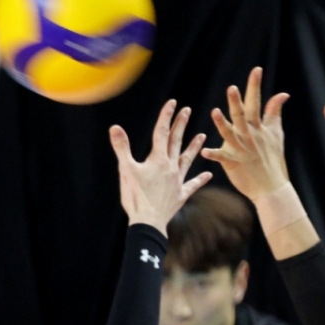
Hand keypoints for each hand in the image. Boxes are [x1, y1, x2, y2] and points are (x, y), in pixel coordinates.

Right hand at [110, 100, 209, 231]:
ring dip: (194, 147)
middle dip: (180, 125)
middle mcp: (171, 167)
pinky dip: (200, 180)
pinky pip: (192, 185)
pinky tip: (209, 175)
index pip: (162, 132)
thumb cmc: (136, 197)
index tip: (172, 102)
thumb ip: (122, 148)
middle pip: (176, 142)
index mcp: (158, 159)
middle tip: (187, 111)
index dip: (166, 116)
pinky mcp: (180, 195)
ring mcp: (177, 181)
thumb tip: (115, 128)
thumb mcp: (126, 170)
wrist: (148, 222)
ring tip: (202, 135)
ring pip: (187, 159)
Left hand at [201, 68, 289, 201]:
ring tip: (215, 112)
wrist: (271, 187)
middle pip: (241, 116)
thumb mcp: (276, 133)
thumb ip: (275, 112)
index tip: (256, 70)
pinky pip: (221, 157)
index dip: (255, 86)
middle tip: (232, 88)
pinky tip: (204, 151)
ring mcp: (241, 149)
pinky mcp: (233, 163)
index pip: (256, 102)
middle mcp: (249, 136)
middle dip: (237, 102)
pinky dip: (213, 154)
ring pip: (229, 134)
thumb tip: (282, 93)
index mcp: (258, 127)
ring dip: (222, 123)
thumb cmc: (273, 159)